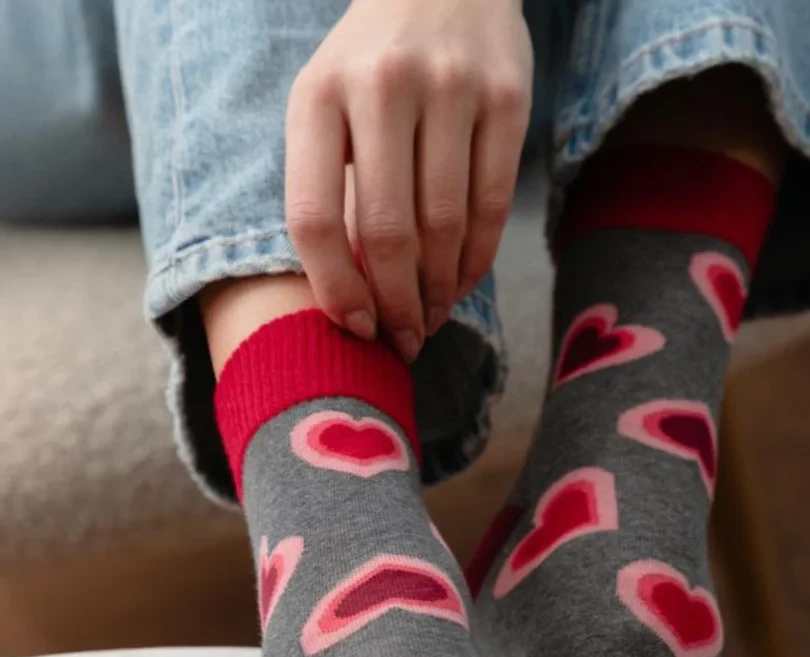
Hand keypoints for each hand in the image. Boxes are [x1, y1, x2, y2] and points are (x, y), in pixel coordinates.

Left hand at [286, 0, 532, 360]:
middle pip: (388, 232)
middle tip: (403, 340)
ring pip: (445, 226)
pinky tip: (461, 282)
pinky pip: (492, 204)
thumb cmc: (370, 67)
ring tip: (431, 317)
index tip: (355, 328)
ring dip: (438, 290)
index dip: (335, 288)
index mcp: (318, 94)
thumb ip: (332, 189)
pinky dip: (476, 259)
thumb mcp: (329, 108)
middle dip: (395, 304)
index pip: (314, 216)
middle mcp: (383, 85)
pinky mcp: (509, 96)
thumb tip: (356, 301)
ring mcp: (452, 86)